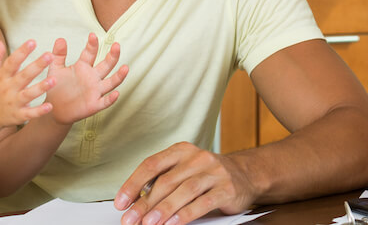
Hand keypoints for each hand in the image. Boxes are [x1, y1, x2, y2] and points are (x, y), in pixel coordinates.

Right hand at [0, 40, 56, 128]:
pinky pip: (30, 113)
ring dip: (41, 88)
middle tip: (50, 56)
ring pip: (28, 94)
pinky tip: (50, 106)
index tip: (32, 41)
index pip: (12, 62)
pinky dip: (39, 111)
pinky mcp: (18, 115)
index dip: (22, 52)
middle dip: (37, 66)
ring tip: (54, 79)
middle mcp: (8, 89)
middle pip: (24, 76)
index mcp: (1, 77)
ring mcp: (13, 103)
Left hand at [44, 34, 127, 124]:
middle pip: (106, 65)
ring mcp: (95, 91)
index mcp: (83, 67)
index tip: (92, 35)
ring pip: (111, 82)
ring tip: (125, 67)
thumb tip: (60, 39)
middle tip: (116, 46)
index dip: (92, 45)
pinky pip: (105, 101)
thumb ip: (58, 55)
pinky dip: (111, 99)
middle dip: (112, 56)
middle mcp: (93, 77)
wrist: (55, 109)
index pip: (90, 53)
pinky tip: (116, 94)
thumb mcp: (55, 69)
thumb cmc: (57, 87)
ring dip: (119, 76)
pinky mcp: (94, 105)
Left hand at [114, 142, 255, 224]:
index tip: (121, 202)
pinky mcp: (227, 188)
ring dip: (164, 209)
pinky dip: (186, 214)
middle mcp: (198, 158)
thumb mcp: (184, 171)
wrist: (246, 175)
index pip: (152, 165)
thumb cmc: (208, 175)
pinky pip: (204, 202)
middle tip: (131, 219)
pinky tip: (174, 223)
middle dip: (145, 203)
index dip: (133, 184)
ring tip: (149, 223)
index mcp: (182, 151)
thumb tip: (136, 203)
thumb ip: (163, 182)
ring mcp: (214, 172)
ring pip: (185, 190)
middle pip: (166, 181)